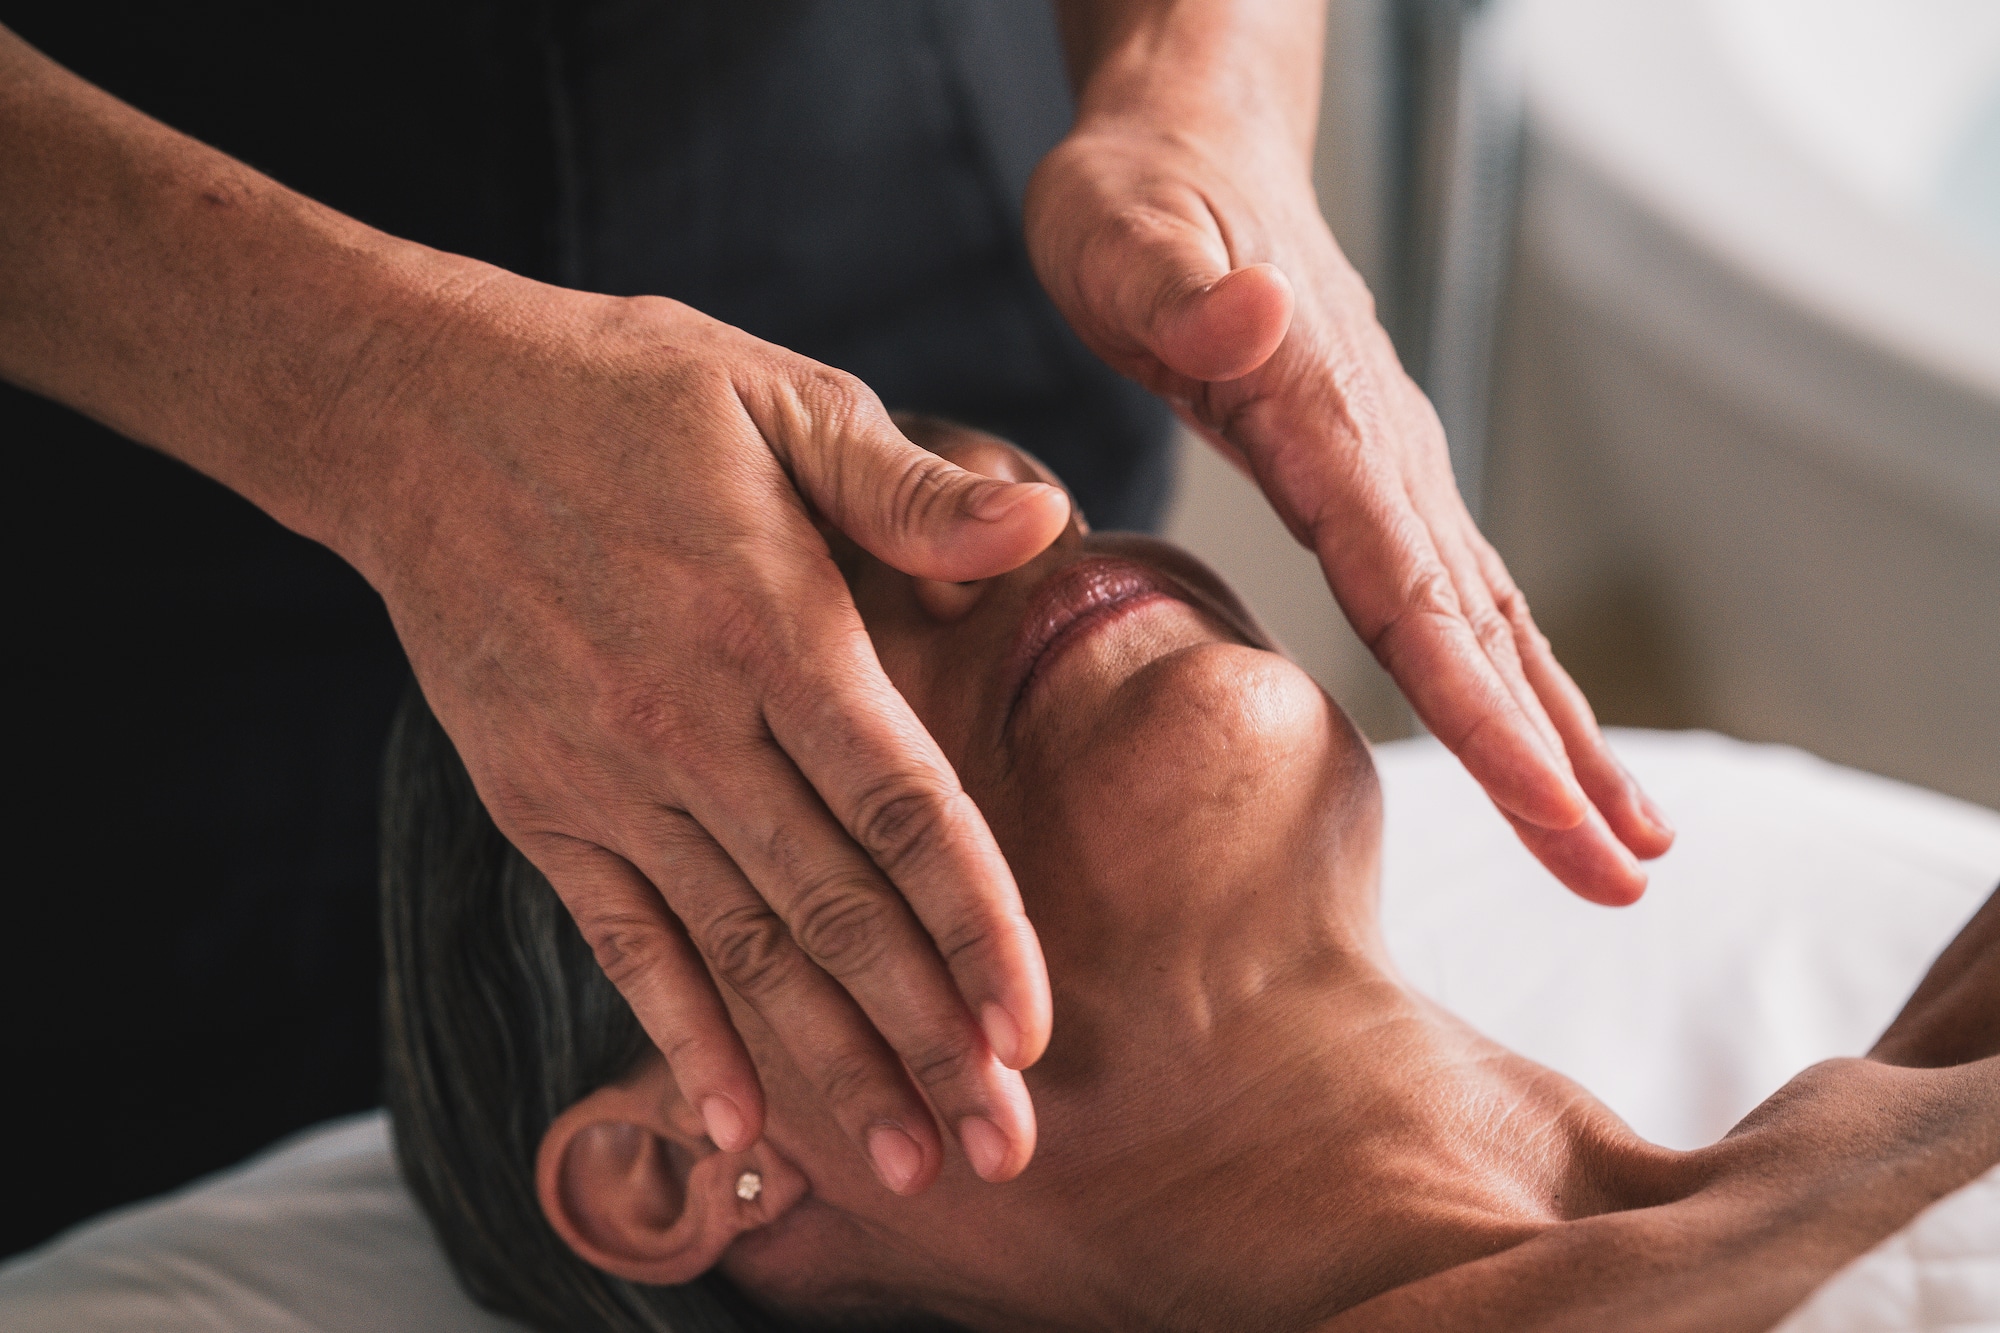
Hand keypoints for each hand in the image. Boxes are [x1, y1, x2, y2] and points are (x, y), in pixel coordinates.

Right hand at [341, 276, 1067, 1191]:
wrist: (419, 415)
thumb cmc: (627, 400)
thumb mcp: (781, 401)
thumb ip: (905, 488)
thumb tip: (1039, 528)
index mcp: (776, 625)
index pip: (902, 806)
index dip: (974, 923)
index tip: (1029, 1025)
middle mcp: (692, 721)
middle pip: (835, 908)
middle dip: (927, 1036)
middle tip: (1004, 1144)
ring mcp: (606, 776)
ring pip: (741, 948)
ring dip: (828, 1065)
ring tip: (908, 1161)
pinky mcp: (538, 805)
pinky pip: (624, 941)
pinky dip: (683, 1035)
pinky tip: (740, 1127)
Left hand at [1026, 119, 1674, 902]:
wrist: (1194, 138)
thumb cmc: (1138, 194)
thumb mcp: (1121, 233)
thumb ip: (1183, 289)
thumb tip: (1258, 319)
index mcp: (1319, 416)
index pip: (1412, 590)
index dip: (1481, 711)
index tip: (1550, 812)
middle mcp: (1382, 450)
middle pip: (1477, 629)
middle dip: (1549, 760)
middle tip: (1624, 878)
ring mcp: (1392, 464)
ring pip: (1490, 620)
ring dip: (1558, 733)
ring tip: (1629, 842)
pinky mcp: (1375, 474)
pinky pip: (1455, 595)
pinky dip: (1511, 677)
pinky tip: (1543, 739)